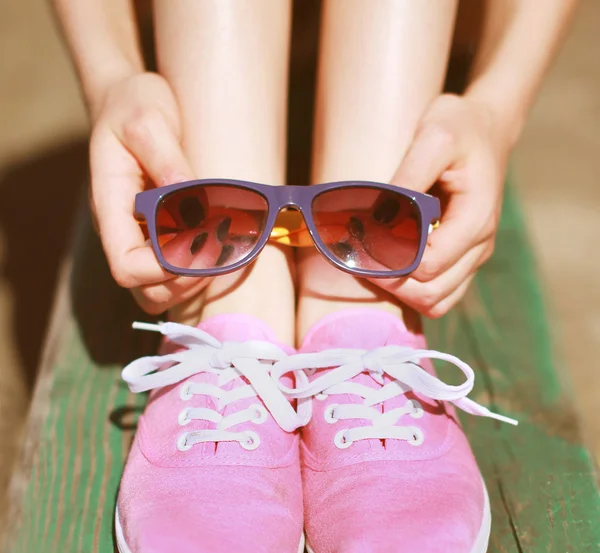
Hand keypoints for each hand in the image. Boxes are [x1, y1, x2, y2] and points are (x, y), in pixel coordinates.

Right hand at [89, 72, 209, 313]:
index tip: (198, 244)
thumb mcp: (148, 121)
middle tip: (218, 252)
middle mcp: (123, 231)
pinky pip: (174, 276)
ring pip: (160, 292)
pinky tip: (220, 245)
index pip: (126, 266)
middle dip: (185, 283)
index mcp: (111, 207)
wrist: (126, 101)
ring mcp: (139, 237)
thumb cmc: (133, 106)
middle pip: (145, 292)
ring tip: (221, 251)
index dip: (163, 270)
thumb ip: (167, 160)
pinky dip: (198, 273)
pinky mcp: (157, 235)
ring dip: (193, 284)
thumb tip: (193, 203)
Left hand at [371, 93, 511, 317]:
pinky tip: (391, 265)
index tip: (360, 245)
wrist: (486, 129)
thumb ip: (408, 178)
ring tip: (374, 264)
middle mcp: (478, 246)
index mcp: (475, 220)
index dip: (390, 264)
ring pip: (436, 301)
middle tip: (359, 258)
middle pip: (432, 295)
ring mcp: (472, 256)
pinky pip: (439, 293)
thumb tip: (377, 218)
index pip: (428, 267)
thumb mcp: (433, 138)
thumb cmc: (460, 128)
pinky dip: (413, 290)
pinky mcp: (462, 258)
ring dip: (402, 293)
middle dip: (392, 284)